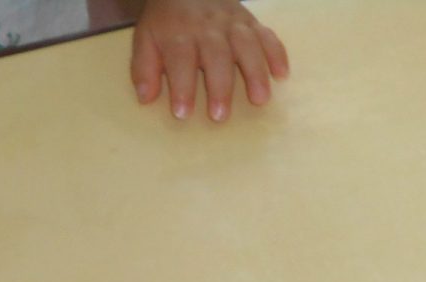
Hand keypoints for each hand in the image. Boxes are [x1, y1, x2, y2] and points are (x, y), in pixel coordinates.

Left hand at [131, 0, 288, 122]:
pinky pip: (267, 35)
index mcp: (179, 35)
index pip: (181, 61)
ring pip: (247, 46)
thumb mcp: (145, 39)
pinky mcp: (251, 22)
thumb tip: (146, 98)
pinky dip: (277, 53)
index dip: (182, 87)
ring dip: (255, 72)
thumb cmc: (166, 21)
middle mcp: (208, 29)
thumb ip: (144, 68)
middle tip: (220, 116)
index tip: (182, 113)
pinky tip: (282, 74)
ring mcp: (233, 24)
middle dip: (220, 86)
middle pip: (217, 57)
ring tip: (260, 99)